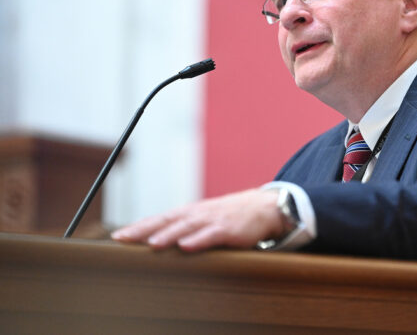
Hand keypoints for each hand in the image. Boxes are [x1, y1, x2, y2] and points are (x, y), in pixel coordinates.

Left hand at [111, 189, 282, 251]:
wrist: (262, 207)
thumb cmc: (230, 216)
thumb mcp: (205, 219)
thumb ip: (185, 228)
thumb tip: (159, 240)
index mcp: (189, 213)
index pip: (159, 219)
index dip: (139, 227)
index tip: (118, 237)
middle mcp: (197, 214)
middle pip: (166, 221)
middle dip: (144, 230)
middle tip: (123, 239)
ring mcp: (212, 220)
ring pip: (186, 227)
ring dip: (168, 235)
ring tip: (151, 244)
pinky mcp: (228, 228)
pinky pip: (211, 235)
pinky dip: (198, 239)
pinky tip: (186, 245)